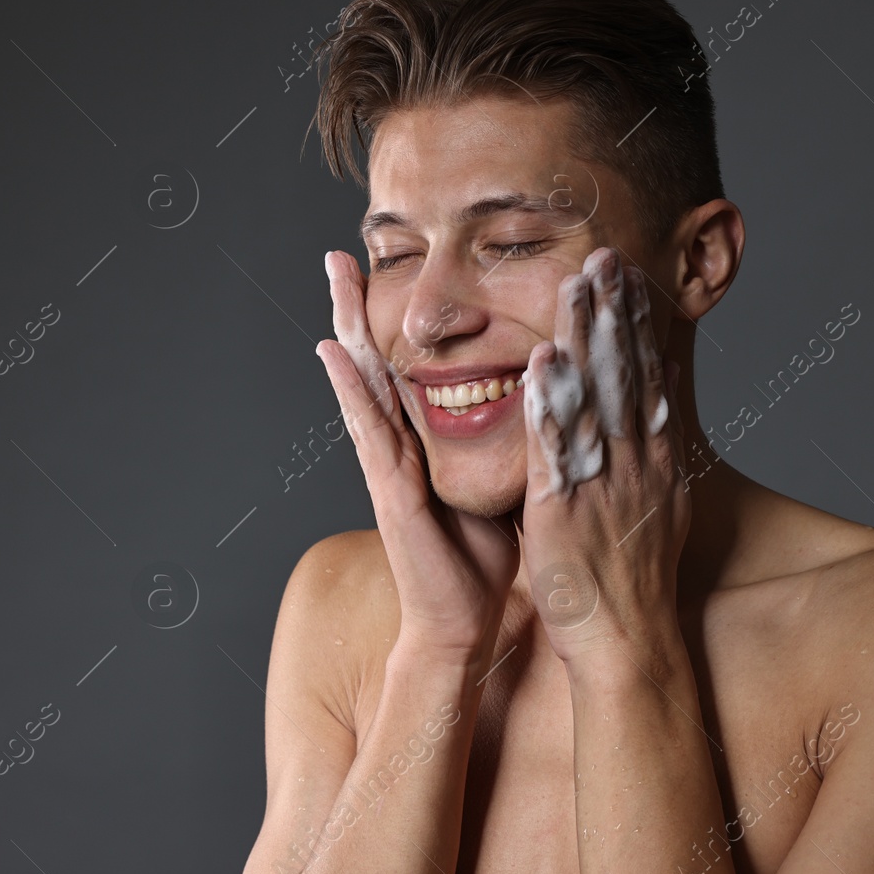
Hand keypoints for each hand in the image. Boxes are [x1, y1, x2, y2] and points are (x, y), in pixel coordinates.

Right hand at [315, 250, 517, 657]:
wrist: (463, 622)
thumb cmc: (480, 557)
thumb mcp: (496, 483)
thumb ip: (503, 442)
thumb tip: (540, 398)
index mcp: (424, 440)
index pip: (407, 365)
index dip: (394, 318)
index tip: (387, 265)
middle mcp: (399, 444)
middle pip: (374, 361)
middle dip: (357, 307)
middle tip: (340, 251)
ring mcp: (387, 465)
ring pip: (363, 382)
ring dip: (345, 328)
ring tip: (333, 278)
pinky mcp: (389, 490)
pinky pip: (367, 431)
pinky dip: (348, 390)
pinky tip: (334, 354)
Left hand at [519, 247, 690, 664]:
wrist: (626, 642)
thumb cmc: (628, 580)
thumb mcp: (652, 504)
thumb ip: (650, 449)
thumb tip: (658, 393)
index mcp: (652, 461)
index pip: (647, 378)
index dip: (637, 325)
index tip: (628, 277)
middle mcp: (635, 462)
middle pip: (628, 373)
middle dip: (617, 312)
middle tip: (606, 255)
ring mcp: (603, 482)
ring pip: (596, 395)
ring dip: (586, 336)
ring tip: (578, 283)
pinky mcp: (565, 507)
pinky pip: (558, 445)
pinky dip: (551, 400)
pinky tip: (542, 358)